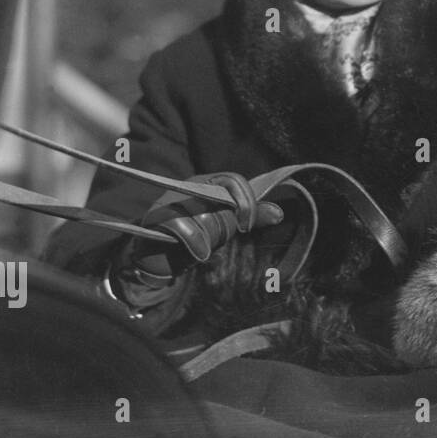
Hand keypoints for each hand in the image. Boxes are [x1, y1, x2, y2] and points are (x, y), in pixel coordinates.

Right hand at [141, 171, 283, 264]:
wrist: (158, 257)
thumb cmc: (196, 237)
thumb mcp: (227, 226)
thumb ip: (251, 217)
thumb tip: (280, 213)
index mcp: (209, 182)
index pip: (235, 180)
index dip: (247, 202)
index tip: (247, 227)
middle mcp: (191, 184)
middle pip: (222, 202)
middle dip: (224, 228)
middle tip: (216, 241)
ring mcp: (172, 198)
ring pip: (205, 216)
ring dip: (208, 239)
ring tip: (200, 247)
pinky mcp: (157, 216)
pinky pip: (184, 227)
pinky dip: (196, 244)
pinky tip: (198, 255)